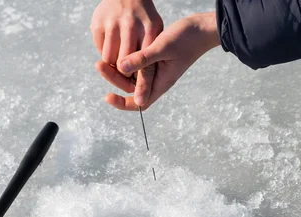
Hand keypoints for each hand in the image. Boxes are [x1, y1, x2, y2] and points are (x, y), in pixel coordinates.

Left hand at [97, 12, 220, 109]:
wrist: (202, 27)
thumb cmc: (187, 38)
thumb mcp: (162, 47)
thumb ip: (142, 58)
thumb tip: (121, 68)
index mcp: (160, 83)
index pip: (138, 103)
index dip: (121, 103)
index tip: (107, 96)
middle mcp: (156, 80)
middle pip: (129, 88)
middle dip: (113, 79)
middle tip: (99, 65)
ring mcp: (155, 70)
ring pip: (130, 76)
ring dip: (116, 70)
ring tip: (102, 61)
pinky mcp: (154, 60)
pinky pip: (136, 66)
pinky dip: (125, 62)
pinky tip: (115, 54)